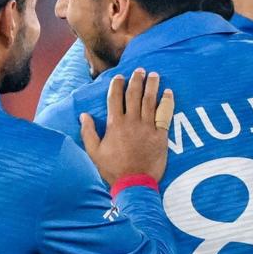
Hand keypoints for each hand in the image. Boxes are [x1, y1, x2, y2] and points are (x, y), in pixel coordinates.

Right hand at [81, 68, 174, 184]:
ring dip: (152, 86)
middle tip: (140, 70)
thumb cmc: (113, 169)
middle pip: (134, 95)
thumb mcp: (94, 152)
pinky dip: (167, 102)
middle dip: (137, 80)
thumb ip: (88, 132)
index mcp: (115, 125)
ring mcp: (147, 128)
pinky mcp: (161, 135)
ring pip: (150, 101)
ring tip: (154, 74)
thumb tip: (84, 115)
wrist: (134, 183)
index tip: (119, 77)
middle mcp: (131, 122)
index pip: (115, 99)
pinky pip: (165, 114)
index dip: (117, 86)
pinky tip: (168, 92)